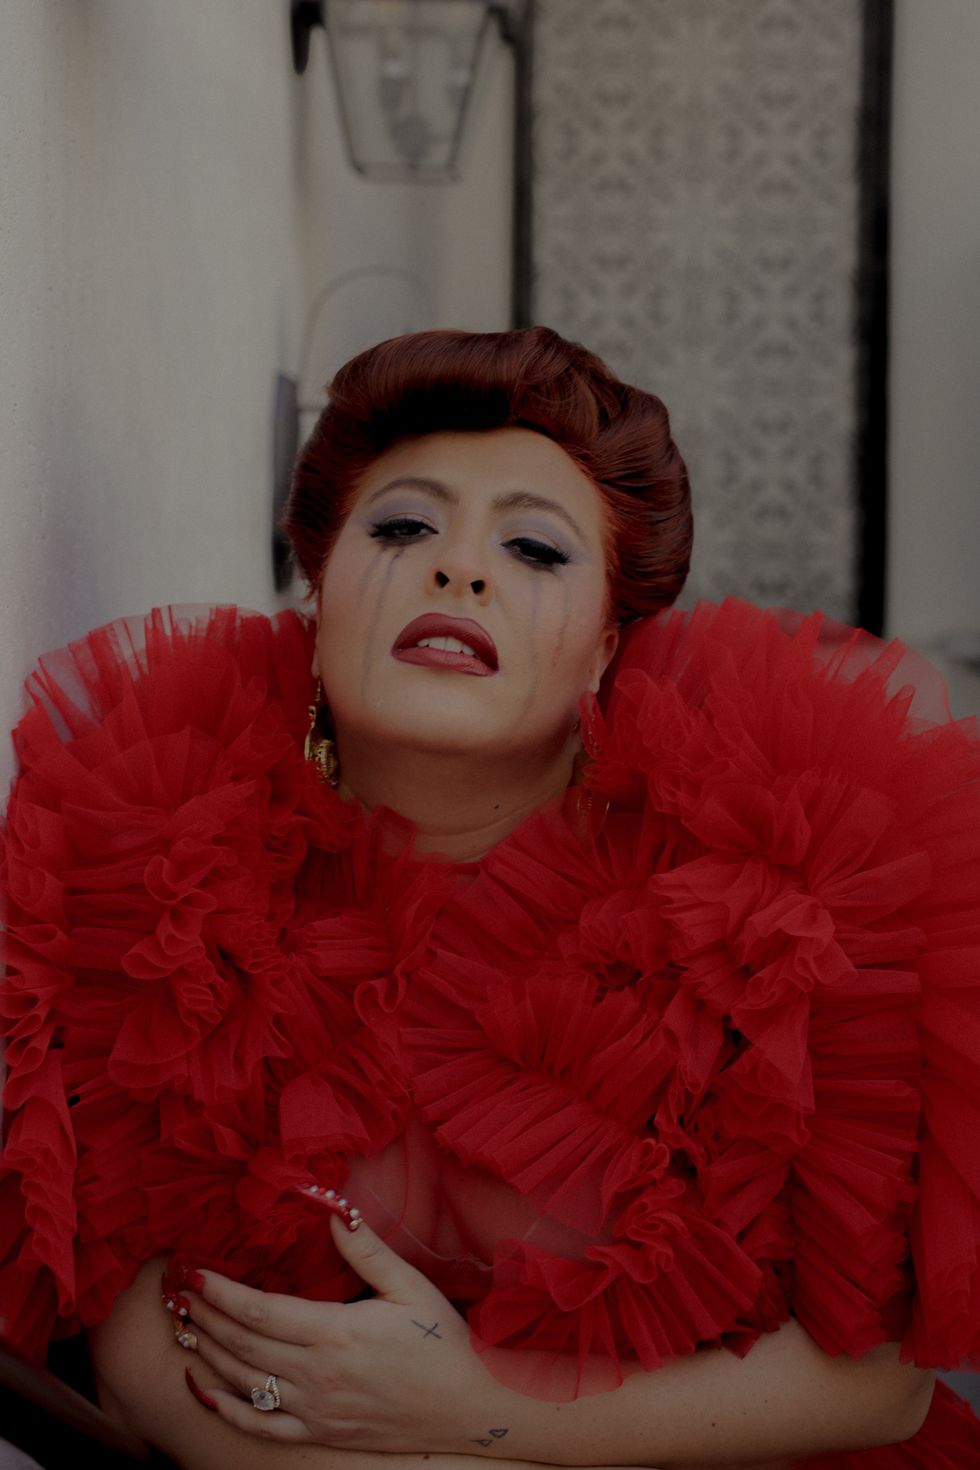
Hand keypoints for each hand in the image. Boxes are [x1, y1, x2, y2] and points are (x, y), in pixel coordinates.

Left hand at [172, 1211, 520, 1452]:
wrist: (469, 1406)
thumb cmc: (441, 1341)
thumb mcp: (409, 1285)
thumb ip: (366, 1250)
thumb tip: (332, 1209)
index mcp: (336, 1334)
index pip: (260, 1310)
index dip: (221, 1292)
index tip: (194, 1272)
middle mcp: (317, 1375)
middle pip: (243, 1343)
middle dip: (205, 1315)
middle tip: (176, 1290)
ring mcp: (316, 1409)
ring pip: (244, 1381)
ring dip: (208, 1351)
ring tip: (183, 1324)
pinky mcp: (320, 1432)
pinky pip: (260, 1425)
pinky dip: (225, 1407)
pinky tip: (202, 1387)